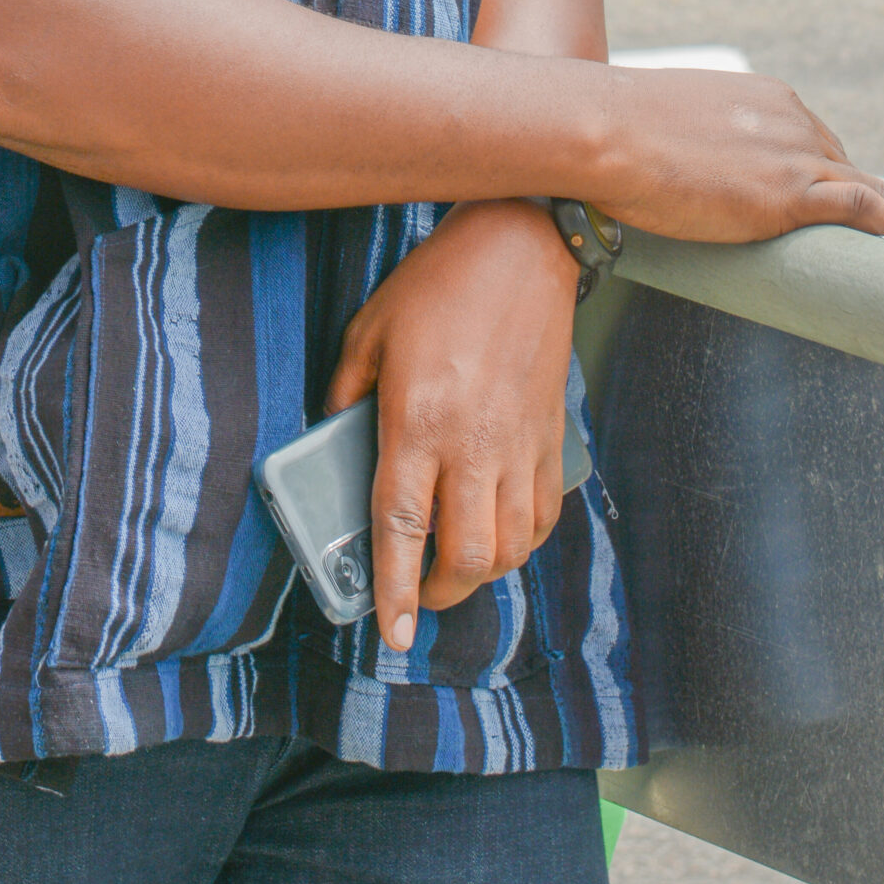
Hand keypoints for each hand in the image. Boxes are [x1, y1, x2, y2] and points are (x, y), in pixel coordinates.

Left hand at [324, 199, 579, 655]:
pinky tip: (499, 534)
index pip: (402, 526)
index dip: (395, 588)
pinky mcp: (551, 438)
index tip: (393, 632)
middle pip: (465, 556)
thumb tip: (332, 437)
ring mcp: (519, 446)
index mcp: (419, 421)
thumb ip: (345, 392)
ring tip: (454, 567)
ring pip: (510, 547)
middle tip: (418, 598)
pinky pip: (543, 515)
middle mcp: (474, 445)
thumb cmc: (437, 285)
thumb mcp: (368, 330)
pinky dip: (522, 540)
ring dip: (481, 573)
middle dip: (439, 594)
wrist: (519, 251)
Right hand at [594, 66, 883, 247]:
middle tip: (855, 225)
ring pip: (861, 186)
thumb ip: (694, 132)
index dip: (822, 167)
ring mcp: (794, 155)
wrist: (605, 131)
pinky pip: (863, 209)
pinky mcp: (792, 195)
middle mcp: (790, 118)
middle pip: (840, 161)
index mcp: (764, 96)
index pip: (812, 136)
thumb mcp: (674, 115)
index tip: (824, 190)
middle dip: (850, 191)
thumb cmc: (618, 127)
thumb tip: (669, 155)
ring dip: (878, 213)